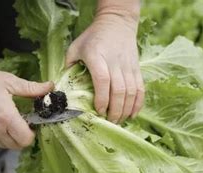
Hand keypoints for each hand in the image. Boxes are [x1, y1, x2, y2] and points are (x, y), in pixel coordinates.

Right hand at [0, 60, 52, 148]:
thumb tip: (50, 87)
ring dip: (11, 138)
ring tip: (7, 121)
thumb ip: (32, 89)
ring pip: (5, 145)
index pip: (26, 139)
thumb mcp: (10, 81)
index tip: (31, 123)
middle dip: (23, 137)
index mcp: (6, 117)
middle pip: (18, 146)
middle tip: (22, 122)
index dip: (32, 133)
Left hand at [65, 7, 143, 122]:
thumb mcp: (75, 47)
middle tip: (108, 122)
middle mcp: (114, 62)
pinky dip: (138, 104)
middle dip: (115, 110)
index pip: (102, 80)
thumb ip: (68, 66)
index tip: (99, 111)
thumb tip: (62, 88)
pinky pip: (140, 89)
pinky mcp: (136, 68)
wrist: (117, 22)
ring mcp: (128, 66)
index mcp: (97, 57)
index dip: (102, 98)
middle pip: (119, 90)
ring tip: (118, 121)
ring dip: (125, 109)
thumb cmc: (92, 37)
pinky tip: (132, 115)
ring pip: (131, 92)